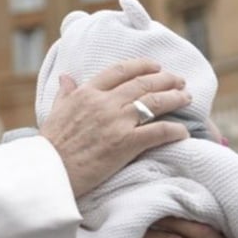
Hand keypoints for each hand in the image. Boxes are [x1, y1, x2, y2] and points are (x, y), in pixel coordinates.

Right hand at [38, 59, 190, 196]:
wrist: (50, 171)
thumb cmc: (50, 145)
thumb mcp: (55, 111)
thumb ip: (65, 93)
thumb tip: (66, 77)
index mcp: (86, 93)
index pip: (120, 70)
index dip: (142, 66)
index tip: (155, 66)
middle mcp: (104, 102)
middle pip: (143, 83)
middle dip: (165, 79)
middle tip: (179, 80)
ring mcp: (117, 122)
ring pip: (155, 102)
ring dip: (175, 98)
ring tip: (187, 97)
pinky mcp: (126, 143)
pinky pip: (159, 131)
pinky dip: (175, 130)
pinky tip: (183, 131)